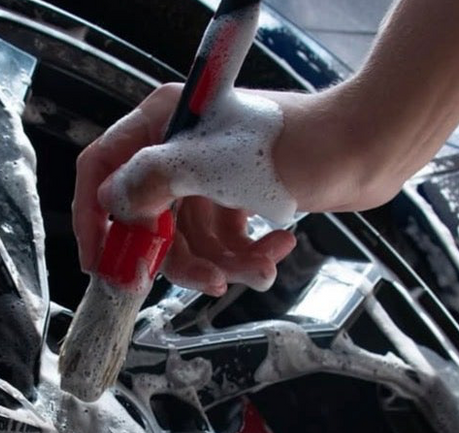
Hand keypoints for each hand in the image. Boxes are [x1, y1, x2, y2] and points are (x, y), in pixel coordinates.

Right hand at [72, 84, 297, 296]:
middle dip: (183, 260)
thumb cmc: (293, 146)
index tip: (100, 263)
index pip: (102, 169)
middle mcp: (179, 147)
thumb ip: (150, 184)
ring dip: (225, 263)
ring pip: (191, 240)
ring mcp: (209, 174)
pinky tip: (276, 248)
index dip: (93, 218)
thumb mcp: (207, 166)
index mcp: (162, 123)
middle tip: (209, 282)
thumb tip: (113, 206)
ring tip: (259, 269)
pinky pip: (222, 240)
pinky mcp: (237, 194)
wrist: (364, 149)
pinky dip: (246, 253)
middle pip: (151, 221)